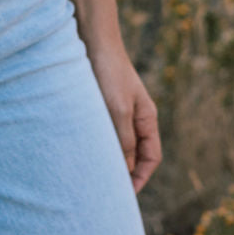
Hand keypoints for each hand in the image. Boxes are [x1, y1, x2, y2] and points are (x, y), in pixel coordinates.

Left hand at [87, 46, 161, 193]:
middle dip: (125, 173)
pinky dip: (97, 144)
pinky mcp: (100, 104)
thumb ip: (124, 139)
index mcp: (146, 118)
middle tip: (107, 191)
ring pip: (117, 143)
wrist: (92, 39)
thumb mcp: (118, 109)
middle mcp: (134, 116)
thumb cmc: (109, 72)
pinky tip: (82, 152)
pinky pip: (102, 131)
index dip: (141, 177)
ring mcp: (117, 110)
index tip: (126, 195)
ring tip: (93, 176)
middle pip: (134, 153)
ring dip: (109, 159)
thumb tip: (126, 169)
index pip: (151, 157)